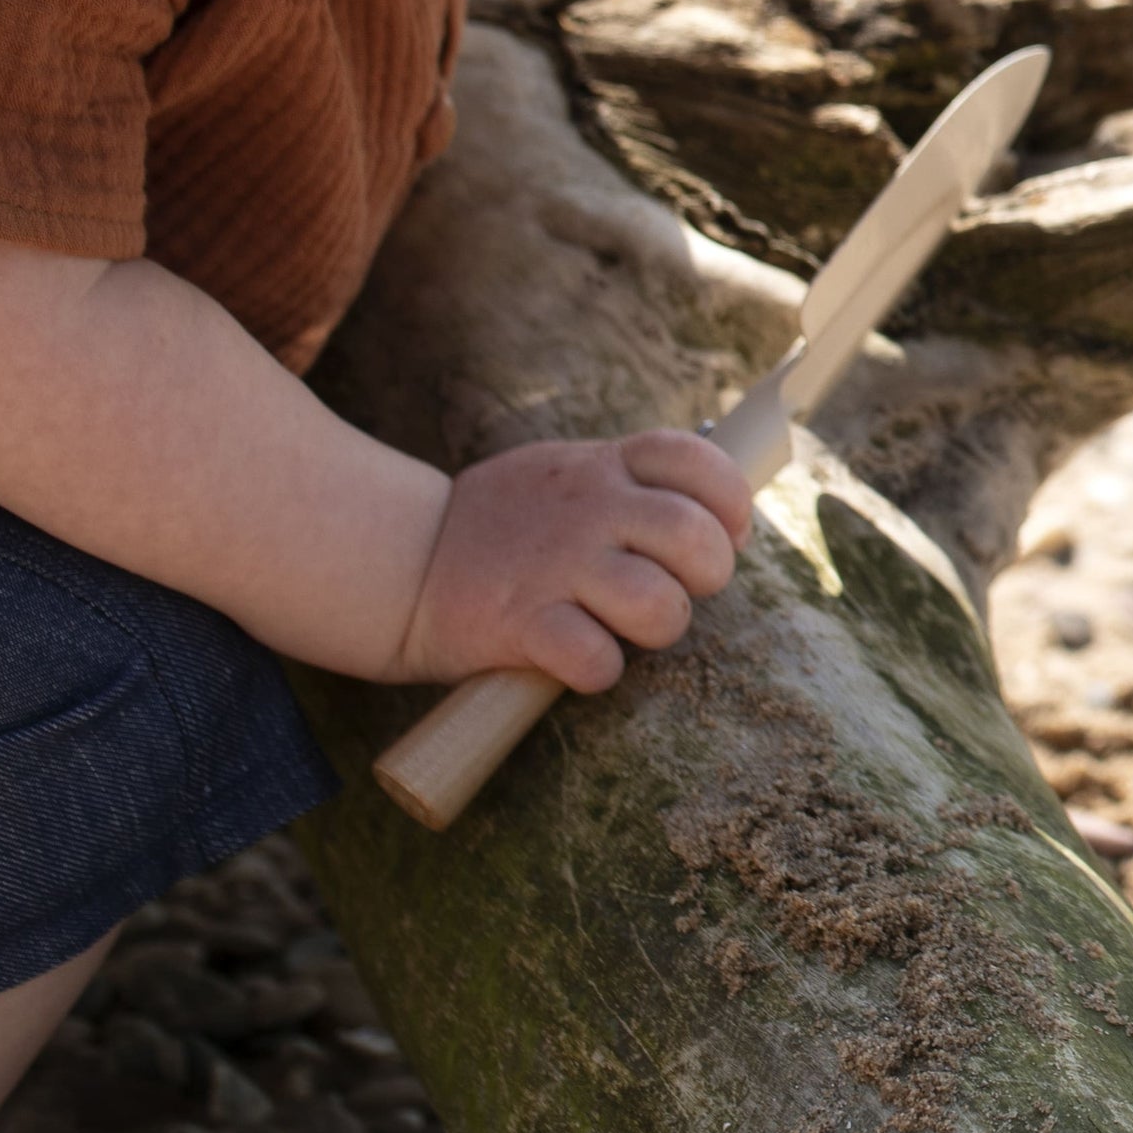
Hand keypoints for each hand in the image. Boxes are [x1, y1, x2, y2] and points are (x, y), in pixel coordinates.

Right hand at [395, 430, 753, 690]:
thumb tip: (723, 522)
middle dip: (706, 577)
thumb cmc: (504, 524)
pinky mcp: (522, 624)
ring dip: (657, 628)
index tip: (722, 536)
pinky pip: (597, 661)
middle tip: (674, 590)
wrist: (404, 560)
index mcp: (604, 465)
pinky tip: (575, 656)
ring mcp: (556, 564)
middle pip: (695, 538)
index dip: (728, 504)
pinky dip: (597, 670)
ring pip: (660, 606)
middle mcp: (587, 507)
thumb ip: (635, 485)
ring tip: (622, 627)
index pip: (699, 462)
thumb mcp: (568, 474)